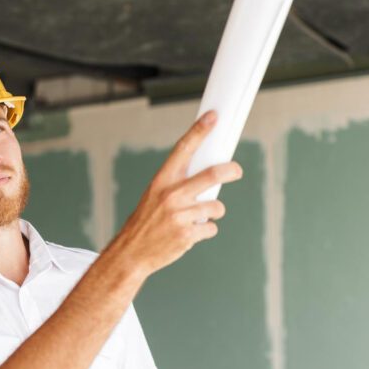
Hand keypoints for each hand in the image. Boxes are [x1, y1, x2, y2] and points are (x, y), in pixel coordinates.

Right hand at [112, 110, 242, 276]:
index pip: (183, 149)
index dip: (199, 131)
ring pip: (216, 207)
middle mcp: (171, 195)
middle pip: (212, 175)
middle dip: (230, 171)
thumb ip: (179, 184)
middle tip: (236, 171)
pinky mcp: (188, 234)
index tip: (213, 117)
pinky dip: (205, 230)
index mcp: (162, 181)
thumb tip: (211, 173)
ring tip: (197, 217)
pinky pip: (211, 227)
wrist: (132, 252)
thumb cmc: (146, 221)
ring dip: (213, 212)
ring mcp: (180, 215)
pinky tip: (190, 232)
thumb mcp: (155, 195)